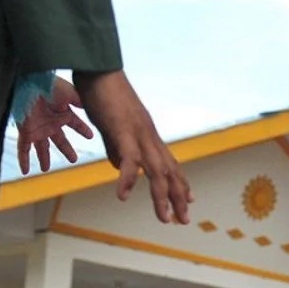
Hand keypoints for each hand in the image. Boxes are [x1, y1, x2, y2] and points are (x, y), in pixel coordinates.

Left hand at [17, 77, 93, 173]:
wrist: (27, 83)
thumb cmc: (47, 84)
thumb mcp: (70, 93)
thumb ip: (81, 102)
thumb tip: (92, 107)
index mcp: (63, 114)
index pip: (76, 125)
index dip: (83, 131)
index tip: (90, 136)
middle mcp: (50, 123)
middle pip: (60, 141)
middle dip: (66, 150)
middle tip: (73, 160)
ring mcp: (37, 128)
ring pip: (42, 147)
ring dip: (44, 158)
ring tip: (45, 169)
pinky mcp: (25, 132)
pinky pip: (24, 149)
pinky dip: (24, 160)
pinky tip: (25, 171)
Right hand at [74, 70, 192, 223]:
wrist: (98, 69)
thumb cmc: (103, 95)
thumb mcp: (112, 128)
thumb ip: (117, 148)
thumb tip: (120, 167)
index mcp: (148, 136)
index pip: (170, 164)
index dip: (180, 183)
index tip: (190, 200)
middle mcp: (150, 137)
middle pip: (169, 171)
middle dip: (178, 197)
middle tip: (184, 219)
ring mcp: (139, 133)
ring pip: (156, 170)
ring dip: (161, 196)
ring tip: (165, 218)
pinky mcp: (123, 130)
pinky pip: (127, 158)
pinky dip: (127, 178)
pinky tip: (123, 196)